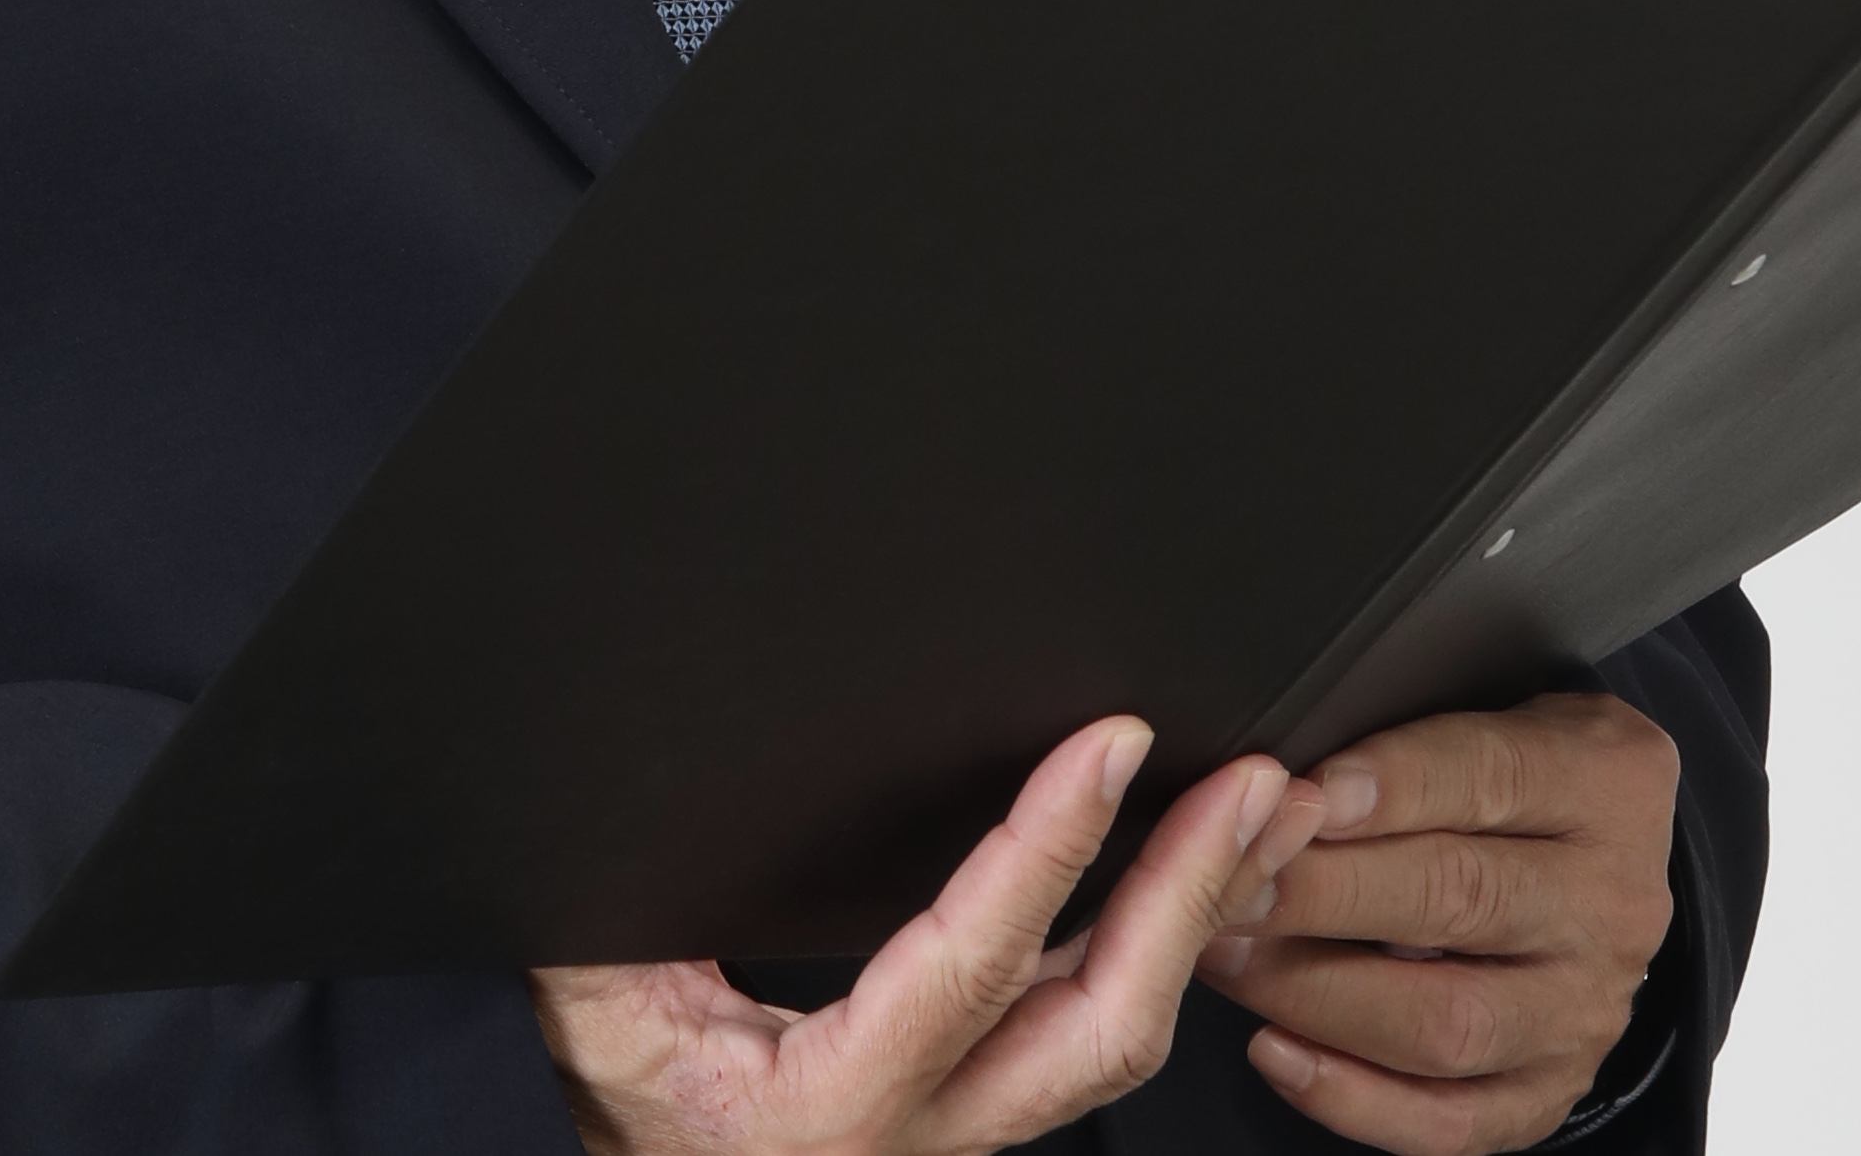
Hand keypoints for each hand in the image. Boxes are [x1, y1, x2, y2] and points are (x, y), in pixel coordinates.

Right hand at [531, 716, 1323, 1154]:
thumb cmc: (599, 1092)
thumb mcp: (600, 990)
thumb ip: (640, 905)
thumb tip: (671, 762)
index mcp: (828, 1108)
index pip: (971, 963)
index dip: (1049, 846)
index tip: (1110, 745)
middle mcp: (914, 1140)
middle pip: (1097, 1028)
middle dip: (1188, 894)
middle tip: (1251, 784)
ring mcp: (954, 1137)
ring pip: (1111, 1042)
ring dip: (1195, 919)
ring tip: (1261, 818)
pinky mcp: (967, 1114)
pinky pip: (1079, 1036)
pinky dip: (1151, 948)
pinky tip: (1192, 882)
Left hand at [1193, 692, 1678, 1151]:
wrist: (1607, 854)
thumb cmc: (1516, 769)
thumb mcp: (1495, 704)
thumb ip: (1407, 727)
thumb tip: (1281, 770)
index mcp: (1603, 787)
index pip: (1487, 777)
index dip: (1385, 785)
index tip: (1296, 793)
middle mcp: (1608, 908)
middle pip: (1459, 901)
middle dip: (1324, 893)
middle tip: (1228, 881)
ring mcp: (1585, 1014)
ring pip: (1449, 1022)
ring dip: (1319, 992)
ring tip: (1228, 953)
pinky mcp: (1552, 1091)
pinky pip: (1452, 1120)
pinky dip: (1355, 1097)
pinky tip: (1276, 1051)